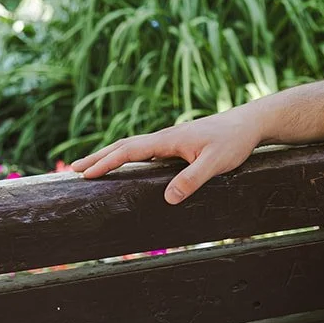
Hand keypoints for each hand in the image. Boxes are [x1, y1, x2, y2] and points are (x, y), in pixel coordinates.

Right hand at [68, 106, 262, 203]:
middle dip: (99, 158)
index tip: (85, 174)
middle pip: (124, 146)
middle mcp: (165, 137)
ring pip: (133, 147)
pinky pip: (146, 150)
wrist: (249, 124)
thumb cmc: (234, 141)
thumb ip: (192, 179)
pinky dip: (128, 156)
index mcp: (168, 140)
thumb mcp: (216, 163)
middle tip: (74, 171)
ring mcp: (170, 139)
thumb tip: (168, 198)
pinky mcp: (178, 143)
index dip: (106, 163)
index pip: (129, 151)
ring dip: (111, 155)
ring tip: (91, 168)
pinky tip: (127, 164)